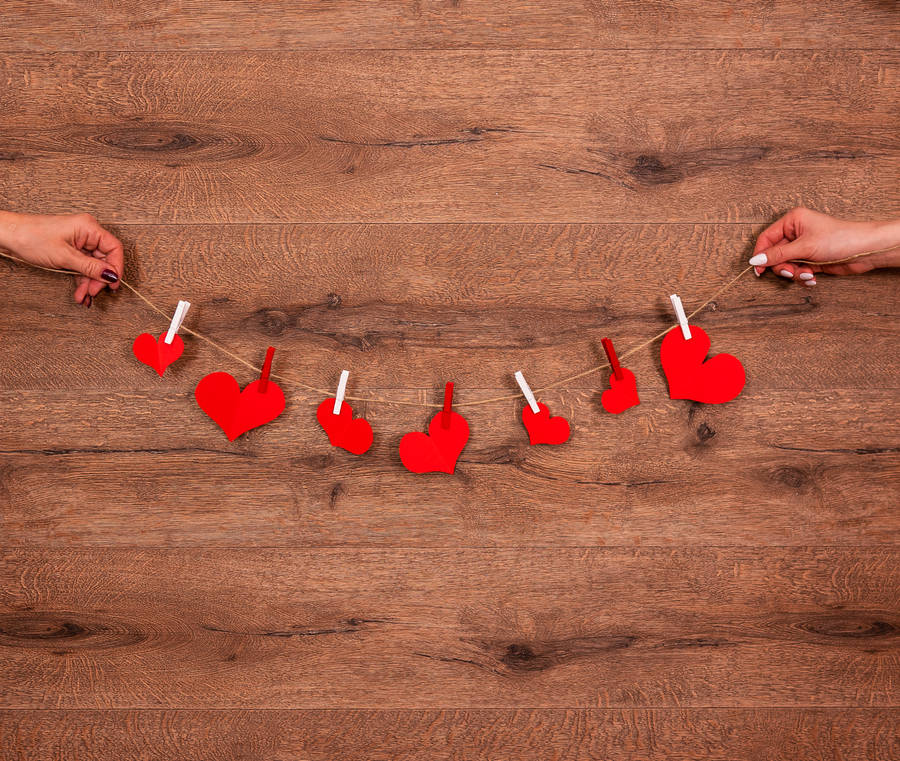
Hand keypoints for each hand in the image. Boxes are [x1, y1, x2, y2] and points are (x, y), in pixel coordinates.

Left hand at [0, 211, 123, 306]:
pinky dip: (82, 280)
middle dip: (99, 279)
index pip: (114, 248)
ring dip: (89, 283)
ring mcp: (79, 242)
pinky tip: (80, 291)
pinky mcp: (72, 250)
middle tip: (94, 292)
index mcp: (89, 227)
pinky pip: (83, 267)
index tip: (113, 283)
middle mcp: (86, 233)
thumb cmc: (31, 237)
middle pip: (104, 260)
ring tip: (84, 296)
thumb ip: (90, 267)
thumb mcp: (64, 256)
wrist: (9, 235)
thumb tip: (111, 275)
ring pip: (93, 267)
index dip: (116, 267)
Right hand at [749, 207, 899, 285]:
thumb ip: (777, 255)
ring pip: (786, 265)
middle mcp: (796, 233)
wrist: (865, 250)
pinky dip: (802, 276)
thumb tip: (755, 260)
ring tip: (806, 274)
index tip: (758, 269)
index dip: (761, 254)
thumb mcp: (804, 247)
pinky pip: (797, 270)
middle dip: (783, 266)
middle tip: (790, 271)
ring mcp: (803, 247)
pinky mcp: (810, 259)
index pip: (766, 238)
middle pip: (775, 254)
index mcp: (793, 221)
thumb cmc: (840, 239)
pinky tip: (812, 277)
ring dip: (794, 273)